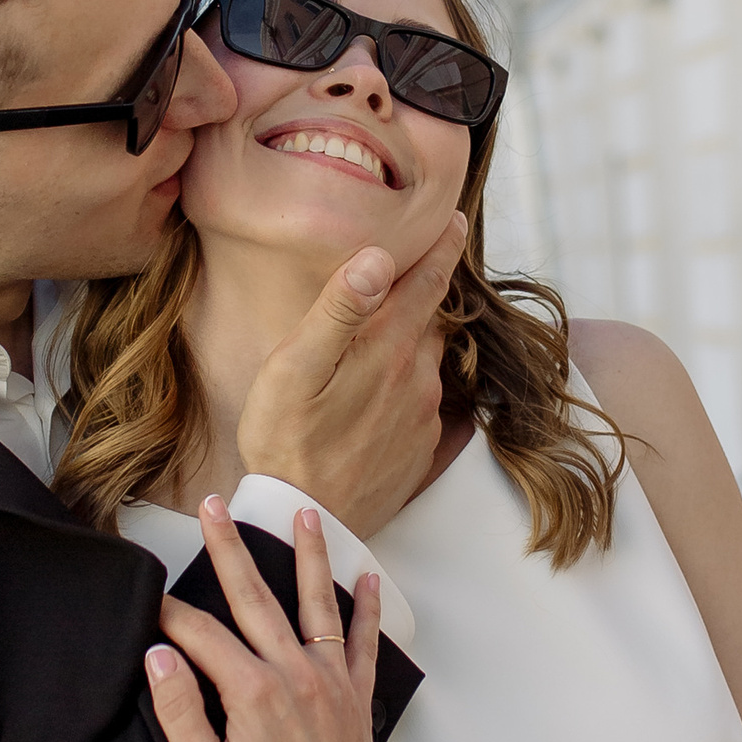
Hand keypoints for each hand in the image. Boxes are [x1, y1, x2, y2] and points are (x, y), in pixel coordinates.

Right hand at [146, 504, 386, 741]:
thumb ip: (180, 714)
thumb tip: (158, 658)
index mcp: (253, 693)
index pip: (200, 636)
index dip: (169, 617)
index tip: (147, 604)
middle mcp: (297, 675)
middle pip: (256, 599)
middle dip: (230, 549)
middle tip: (213, 506)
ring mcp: (332, 686)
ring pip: (316, 605)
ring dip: (308, 557)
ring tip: (304, 513)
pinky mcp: (356, 703)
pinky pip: (363, 643)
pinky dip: (366, 609)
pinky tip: (365, 578)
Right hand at [235, 217, 464, 537]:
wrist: (304, 522)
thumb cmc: (285, 439)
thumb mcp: (296, 367)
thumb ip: (338, 309)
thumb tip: (378, 257)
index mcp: (390, 349)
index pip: (428, 282)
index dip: (442, 246)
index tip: (456, 219)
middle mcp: (420, 380)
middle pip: (430, 322)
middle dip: (420, 298)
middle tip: (399, 280)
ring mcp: (425, 418)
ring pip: (425, 364)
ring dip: (409, 348)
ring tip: (374, 347)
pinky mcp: (420, 451)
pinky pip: (421, 406)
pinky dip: (405, 392)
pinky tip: (371, 402)